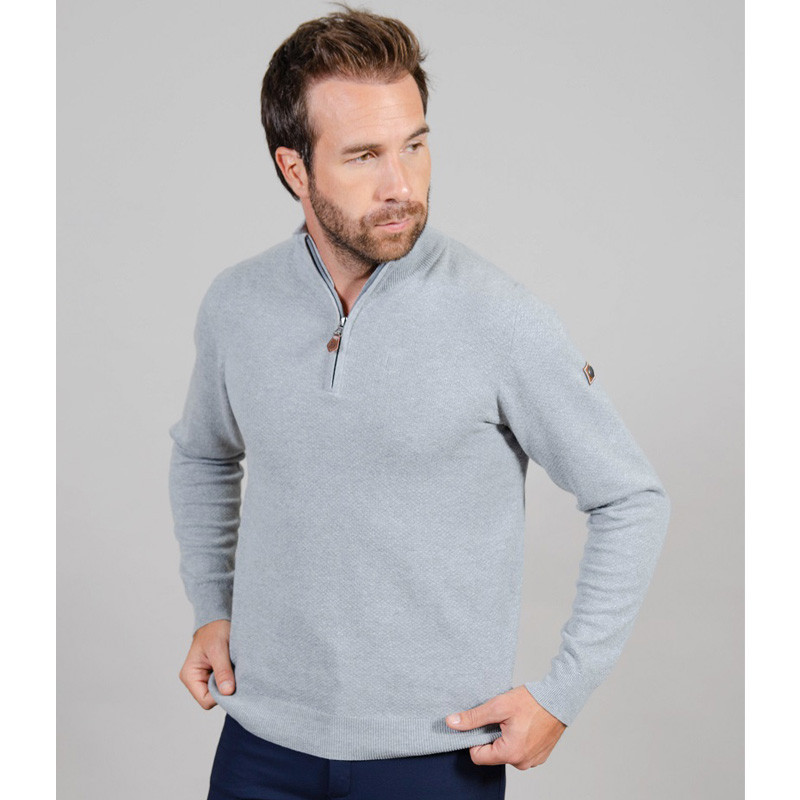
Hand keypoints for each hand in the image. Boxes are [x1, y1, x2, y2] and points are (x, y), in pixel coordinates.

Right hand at [178, 619, 235, 708]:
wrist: (218, 618)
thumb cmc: (215, 630)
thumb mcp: (219, 649)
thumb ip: (222, 670)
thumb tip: (227, 692)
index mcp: (190, 676)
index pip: (206, 701)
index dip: (221, 696)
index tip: (233, 682)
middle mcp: (195, 680)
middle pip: (213, 699)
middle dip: (226, 689)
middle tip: (236, 673)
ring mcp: (204, 678)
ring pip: (220, 692)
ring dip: (230, 683)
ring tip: (234, 666)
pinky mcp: (213, 675)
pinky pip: (224, 684)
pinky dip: (232, 678)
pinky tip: (235, 667)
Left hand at [445, 685, 566, 769]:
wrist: (559, 698)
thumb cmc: (531, 702)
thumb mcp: (497, 706)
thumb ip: (473, 717)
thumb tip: (451, 723)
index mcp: (510, 754)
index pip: (478, 757)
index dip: (475, 739)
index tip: (482, 723)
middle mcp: (522, 763)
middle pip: (493, 754)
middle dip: (492, 736)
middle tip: (501, 718)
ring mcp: (532, 761)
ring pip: (506, 752)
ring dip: (505, 737)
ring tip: (514, 720)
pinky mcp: (539, 756)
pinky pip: (519, 751)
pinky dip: (517, 738)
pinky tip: (523, 724)